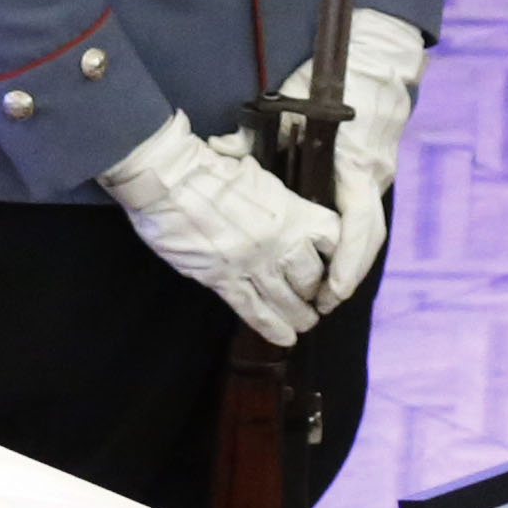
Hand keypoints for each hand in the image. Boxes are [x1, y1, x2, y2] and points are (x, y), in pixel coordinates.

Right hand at [96, 111, 337, 344]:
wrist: (169, 178)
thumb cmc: (208, 168)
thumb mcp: (257, 175)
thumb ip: (275, 198)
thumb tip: (281, 206)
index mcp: (289, 211)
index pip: (333, 240)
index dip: (339, 258)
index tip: (336, 267)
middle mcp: (278, 241)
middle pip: (311, 278)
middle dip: (315, 293)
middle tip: (315, 302)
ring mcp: (251, 262)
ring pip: (285, 299)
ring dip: (297, 316)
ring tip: (303, 325)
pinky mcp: (222, 279)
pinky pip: (252, 309)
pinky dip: (269, 327)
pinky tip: (282, 339)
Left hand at [263, 9, 426, 308]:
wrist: (374, 54)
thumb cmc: (330, 78)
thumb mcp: (289, 105)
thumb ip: (254, 135)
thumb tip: (216, 149)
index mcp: (353, 164)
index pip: (357, 227)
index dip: (345, 264)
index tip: (330, 291)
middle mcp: (373, 175)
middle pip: (368, 240)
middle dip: (348, 276)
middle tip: (324, 305)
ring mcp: (380, 172)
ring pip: (368, 229)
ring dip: (350, 262)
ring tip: (325, 293)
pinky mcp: (376, 168)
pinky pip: (365, 212)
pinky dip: (350, 239)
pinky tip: (330, 256)